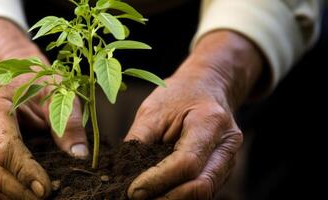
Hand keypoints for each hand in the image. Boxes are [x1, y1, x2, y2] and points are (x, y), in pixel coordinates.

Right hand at [0, 18, 87, 198]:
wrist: (12, 72)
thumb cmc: (35, 77)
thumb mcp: (57, 90)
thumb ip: (67, 120)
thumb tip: (78, 154)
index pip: (5, 149)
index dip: (25, 172)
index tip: (46, 188)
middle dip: (21, 190)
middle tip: (48, 196)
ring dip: (16, 194)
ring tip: (43, 196)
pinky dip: (11, 189)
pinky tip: (32, 190)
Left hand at [125, 31, 263, 198]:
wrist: (208, 86)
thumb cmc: (178, 95)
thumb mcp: (153, 110)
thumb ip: (138, 140)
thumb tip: (121, 173)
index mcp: (210, 122)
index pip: (186, 162)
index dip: (158, 181)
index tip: (132, 190)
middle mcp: (227, 145)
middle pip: (200, 186)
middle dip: (166, 199)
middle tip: (136, 198)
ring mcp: (229, 160)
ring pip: (204, 194)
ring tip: (145, 198)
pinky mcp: (223, 170)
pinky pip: (203, 191)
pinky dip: (180, 196)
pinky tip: (159, 194)